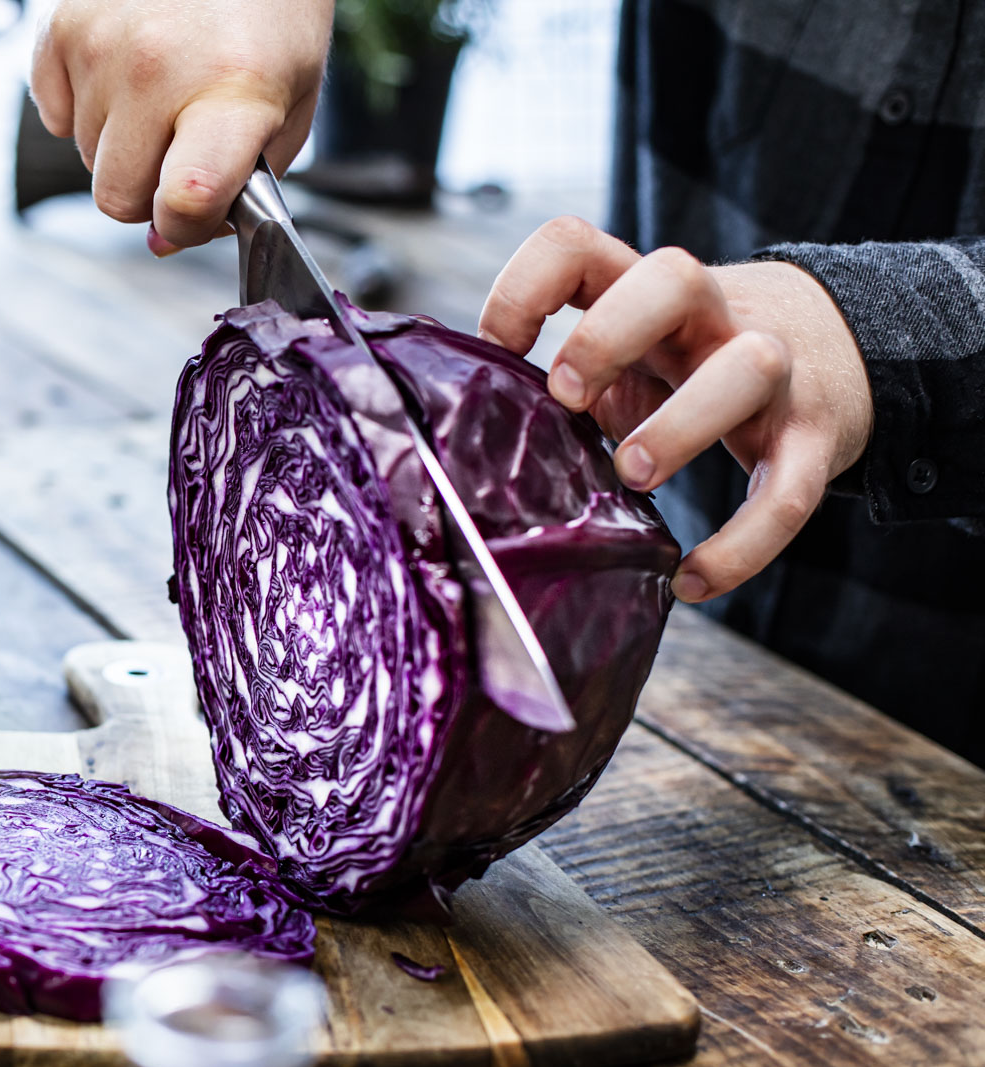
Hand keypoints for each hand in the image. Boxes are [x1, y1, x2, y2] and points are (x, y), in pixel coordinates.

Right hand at [30, 0, 331, 252]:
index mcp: (232, 91)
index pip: (184, 199)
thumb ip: (238, 188)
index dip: (183, 226)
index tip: (194, 212)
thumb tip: (161, 241)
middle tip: (182, 144)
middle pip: (115, 199)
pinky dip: (86, 106)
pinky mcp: (61, 26)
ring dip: (123, 141)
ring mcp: (102, 44)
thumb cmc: (268, 23)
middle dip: (146, 190)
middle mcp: (157, 66)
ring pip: (88, 158)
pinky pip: (56, 116)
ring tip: (164, 87)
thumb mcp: (288, 106)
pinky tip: (126, 70)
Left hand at [478, 217, 873, 602]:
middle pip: (673, 274)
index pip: (577, 244)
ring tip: (632, 475)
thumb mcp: (631, 351)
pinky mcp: (815, 437)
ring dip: (683, 423)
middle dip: (607, 333)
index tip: (498, 348)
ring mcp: (774, 371)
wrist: (837, 352)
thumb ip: (566, 379)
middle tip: (565, 396)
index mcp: (644, 293)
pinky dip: (743, 545)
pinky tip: (692, 581)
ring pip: (749, 367)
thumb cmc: (692, 362)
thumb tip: (470, 442)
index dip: (526, 287)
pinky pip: (791, 490)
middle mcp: (712, 316)